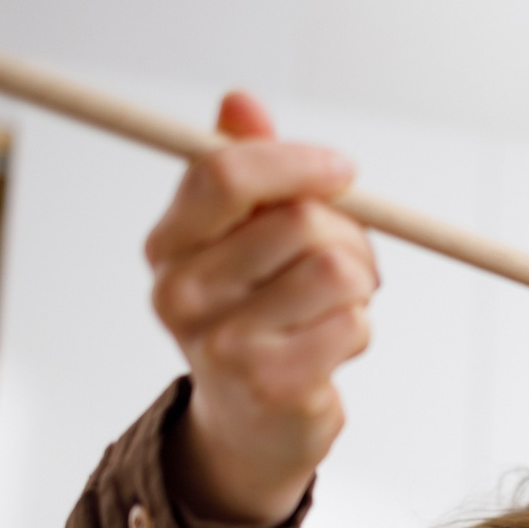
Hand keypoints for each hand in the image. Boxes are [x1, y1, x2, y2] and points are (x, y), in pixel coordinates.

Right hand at [146, 91, 376, 524]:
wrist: (250, 426)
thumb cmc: (257, 316)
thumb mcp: (247, 237)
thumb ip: (249, 169)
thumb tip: (239, 101)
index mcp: (169, 246)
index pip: (223, 175)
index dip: (295, 161)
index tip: (342, 170)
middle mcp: (182, 294)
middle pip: (300, 222)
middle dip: (347, 236)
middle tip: (345, 262)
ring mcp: (222, 343)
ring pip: (337, 270)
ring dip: (359, 285)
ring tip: (336, 307)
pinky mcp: (273, 383)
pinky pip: (353, 322)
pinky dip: (359, 330)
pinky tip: (330, 348)